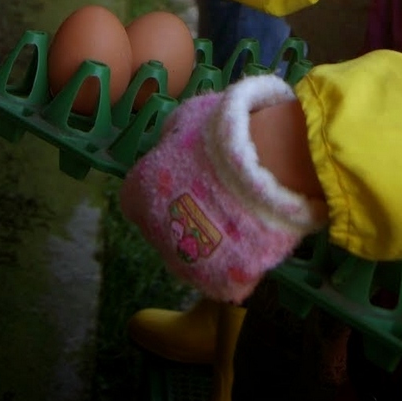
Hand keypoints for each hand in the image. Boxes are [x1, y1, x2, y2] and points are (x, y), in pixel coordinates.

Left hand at [119, 75, 325, 302]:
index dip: (163, 187)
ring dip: (212, 240)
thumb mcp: (188, 116)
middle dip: (187, 215)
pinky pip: (227, 275)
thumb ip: (173, 135)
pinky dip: (240, 261)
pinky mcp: (219, 284)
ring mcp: (186, 264)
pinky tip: (257, 237)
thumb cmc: (222, 134)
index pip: (138, 197)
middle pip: (165, 229)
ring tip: (244, 214)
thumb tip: (173, 140)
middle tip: (219, 194)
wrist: (264, 165)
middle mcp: (153, 235)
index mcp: (137, 193)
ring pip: (196, 255)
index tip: (189, 177)